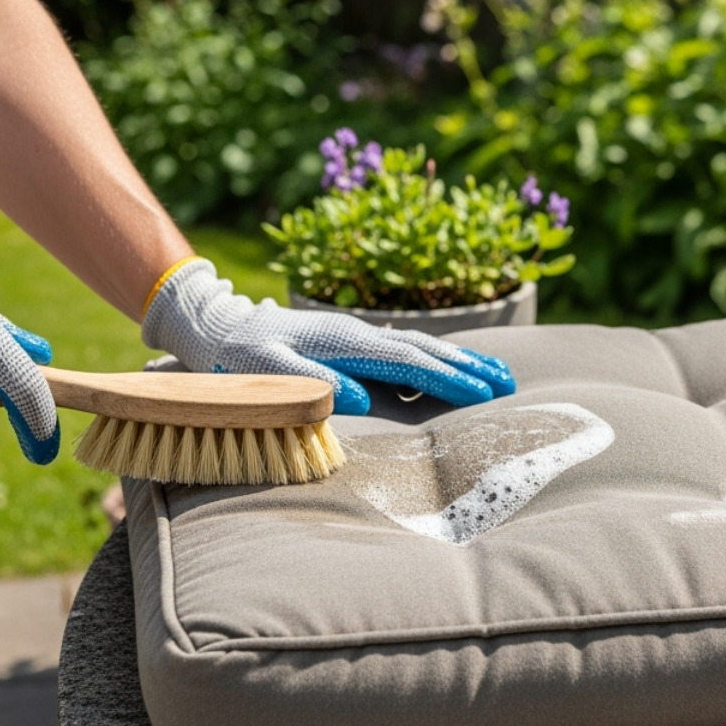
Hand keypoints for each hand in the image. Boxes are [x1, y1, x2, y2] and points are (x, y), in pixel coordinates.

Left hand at [141, 259, 516, 414]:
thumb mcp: (255, 373)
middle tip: (510, 386)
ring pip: (419, 348)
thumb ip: (299, 386)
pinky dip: (435, 361)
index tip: (484, 396)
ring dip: (459, 362)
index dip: (447, 379)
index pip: (408, 362)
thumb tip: (353, 399)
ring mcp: (356, 337)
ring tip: (498, 375)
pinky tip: (451, 372)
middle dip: (469, 368)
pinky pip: (404, 352)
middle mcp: (357, 336)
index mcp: (342, 344)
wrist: (214, 326)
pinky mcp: (351, 344)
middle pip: (425, 350)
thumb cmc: (229, 358)